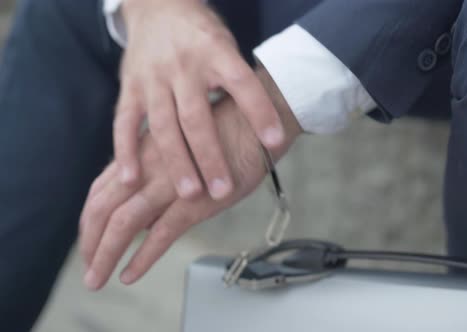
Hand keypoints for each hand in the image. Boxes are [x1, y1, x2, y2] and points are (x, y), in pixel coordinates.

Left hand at [80, 68, 301, 289]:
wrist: (260, 119)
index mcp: (146, 153)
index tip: (88, 239)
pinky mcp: (196, 199)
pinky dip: (142, 257)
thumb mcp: (187, 149)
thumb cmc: (229, 132)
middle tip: (87, 267)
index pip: (102, 189)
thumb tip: (154, 209)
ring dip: (105, 254)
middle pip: (102, 207)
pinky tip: (130, 274)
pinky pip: (161, 233)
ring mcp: (171, 182)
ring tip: (97, 279)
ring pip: (123, 222)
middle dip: (89, 241)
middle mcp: (150, 166)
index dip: (89, 218)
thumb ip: (165, 174)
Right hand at [114, 0, 284, 200]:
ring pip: (163, 126)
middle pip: (197, 117)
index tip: (275, 141)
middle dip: (211, 156)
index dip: (260, 111)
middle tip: (223, 189)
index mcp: (216, 53)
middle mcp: (183, 66)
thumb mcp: (228, 48)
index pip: (242, 84)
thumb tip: (270, 128)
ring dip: (177, 162)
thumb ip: (242, 85)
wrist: (158, 6)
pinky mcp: (130, 86)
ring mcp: (153, 77)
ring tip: (190, 193)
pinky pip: (125, 122)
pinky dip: (126, 151)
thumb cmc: (202, 36)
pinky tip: (133, 178)